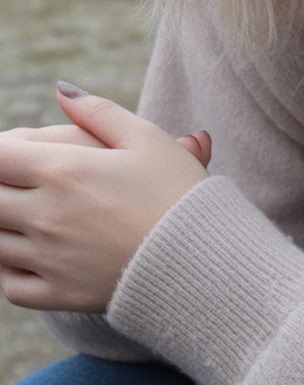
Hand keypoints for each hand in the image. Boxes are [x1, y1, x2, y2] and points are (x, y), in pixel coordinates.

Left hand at [0, 86, 212, 312]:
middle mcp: (46, 214)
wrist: (203, 261)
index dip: (0, 150)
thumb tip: (60, 90)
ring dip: (2, 222)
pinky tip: (25, 251)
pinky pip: (9, 282)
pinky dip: (7, 266)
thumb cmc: (177, 192)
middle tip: (19, 178)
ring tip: (22, 211)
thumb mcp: (146, 138)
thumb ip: (98, 110)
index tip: (12, 151)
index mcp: (64, 170)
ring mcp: (48, 258)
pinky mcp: (57, 294)